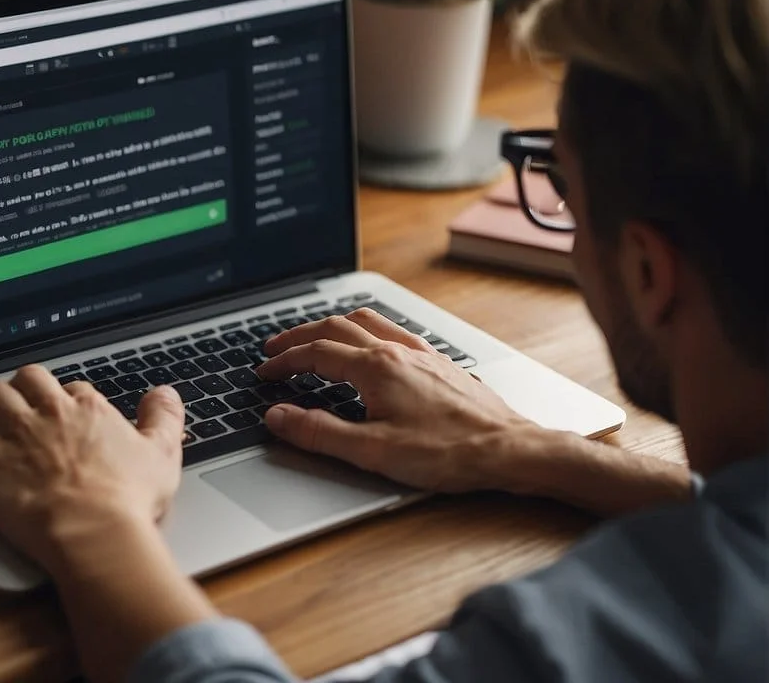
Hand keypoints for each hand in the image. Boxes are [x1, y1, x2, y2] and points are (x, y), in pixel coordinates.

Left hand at [0, 365, 185, 572]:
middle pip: (28, 379)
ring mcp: (15, 434)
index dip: (66, 402)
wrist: (94, 534)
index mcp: (88, 408)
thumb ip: (163, 417)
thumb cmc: (128, 501)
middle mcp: (49, 412)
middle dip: (25, 389)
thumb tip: (164, 393)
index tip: (65, 418)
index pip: (71, 388)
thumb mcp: (163, 454)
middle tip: (24, 407)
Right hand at [257, 308, 538, 492]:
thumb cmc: (449, 453)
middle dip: (300, 335)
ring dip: (332, 325)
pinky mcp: (439, 362)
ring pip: (367, 320)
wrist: (509, 450)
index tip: (265, 372)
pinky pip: (394, 330)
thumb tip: (278, 417)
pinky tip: (370, 346)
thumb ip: (319, 433)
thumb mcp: (373, 452)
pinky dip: (367, 330)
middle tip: (276, 348)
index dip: (284, 361)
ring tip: (315, 337)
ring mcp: (421, 353)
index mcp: (376, 367)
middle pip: (336, 326)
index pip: (316, 353)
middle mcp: (397, 351)